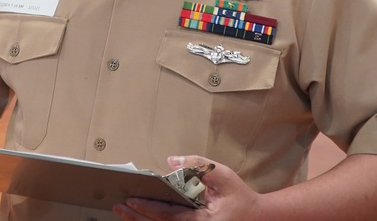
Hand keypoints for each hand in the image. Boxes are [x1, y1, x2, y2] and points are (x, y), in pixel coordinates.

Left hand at [113, 156, 259, 220]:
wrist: (257, 218)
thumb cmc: (241, 198)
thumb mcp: (223, 176)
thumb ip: (199, 165)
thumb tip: (171, 161)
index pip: (169, 215)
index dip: (149, 208)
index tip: (131, 200)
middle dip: (137, 217)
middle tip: (118, 207)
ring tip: (122, 212)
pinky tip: (138, 216)